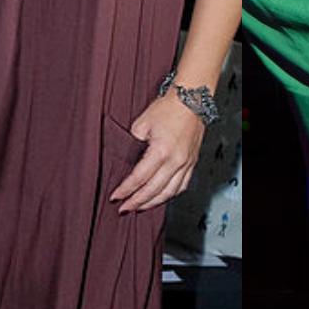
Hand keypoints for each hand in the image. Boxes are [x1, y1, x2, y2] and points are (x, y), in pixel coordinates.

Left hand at [109, 93, 205, 213]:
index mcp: (161, 151)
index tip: (115, 197)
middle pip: (153, 190)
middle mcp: (176, 161)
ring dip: (152, 203)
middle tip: (124, 208)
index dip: (126, 190)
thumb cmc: (168, 107)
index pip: (139, 178)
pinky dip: (169, 195)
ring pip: (169, 193)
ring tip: (139, 207)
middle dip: (136, 202)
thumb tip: (126, 160)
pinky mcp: (192, 162)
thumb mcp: (141, 123)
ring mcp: (186, 163)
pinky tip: (160, 197)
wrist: (192, 99)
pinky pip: (182, 186)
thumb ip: (132, 144)